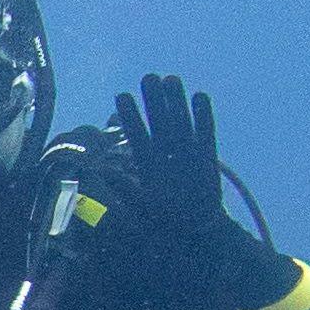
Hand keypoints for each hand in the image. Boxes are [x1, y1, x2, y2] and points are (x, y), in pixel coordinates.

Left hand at [112, 71, 225, 244]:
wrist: (197, 232)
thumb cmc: (167, 223)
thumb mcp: (142, 209)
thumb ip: (126, 190)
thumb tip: (103, 171)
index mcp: (148, 166)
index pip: (137, 136)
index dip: (129, 117)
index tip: (121, 96)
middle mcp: (167, 156)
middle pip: (159, 123)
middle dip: (153, 102)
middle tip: (148, 77)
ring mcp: (187, 155)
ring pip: (181, 123)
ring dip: (176, 103)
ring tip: (171, 79)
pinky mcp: (207, 158)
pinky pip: (205, 135)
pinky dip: (203, 117)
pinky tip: (200, 97)